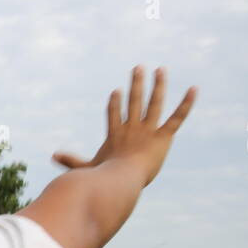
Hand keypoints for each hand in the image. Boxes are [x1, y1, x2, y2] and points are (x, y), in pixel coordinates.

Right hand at [53, 66, 195, 186]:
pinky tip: (194, 89)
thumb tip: (52, 156)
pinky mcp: (162, 137)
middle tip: (139, 68)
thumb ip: (71, 162)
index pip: (114, 114)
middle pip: (134, 101)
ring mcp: (147, 131)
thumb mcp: (85, 168)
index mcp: (115, 134)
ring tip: (160, 70)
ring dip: (157, 85)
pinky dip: (186, 104)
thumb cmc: (102, 177)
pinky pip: (176, 117)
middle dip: (137, 83)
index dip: (115, 103)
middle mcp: (131, 128)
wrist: (120, 180)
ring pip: (154, 103)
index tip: (116, 92)